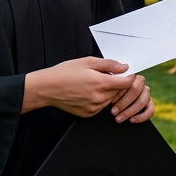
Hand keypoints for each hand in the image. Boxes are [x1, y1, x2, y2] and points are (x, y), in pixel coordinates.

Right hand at [23, 57, 152, 121]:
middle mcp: (99, 98)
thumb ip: (109, 64)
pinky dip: (100, 99)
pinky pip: (102, 106)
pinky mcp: (89, 114)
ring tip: (95, 83)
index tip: (125, 72)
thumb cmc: (64, 73)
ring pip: (111, 99)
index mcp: (101, 83)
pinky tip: (89, 91)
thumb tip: (124, 67)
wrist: (47, 88)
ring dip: (109, 92)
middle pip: (120, 91)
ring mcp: (94, 108)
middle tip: (106, 75)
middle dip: (118, 83)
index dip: (128, 76)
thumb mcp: (87, 61)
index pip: (127, 83)